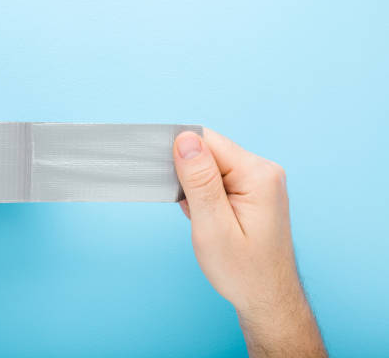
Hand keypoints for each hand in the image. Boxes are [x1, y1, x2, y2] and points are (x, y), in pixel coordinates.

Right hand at [173, 129, 326, 356]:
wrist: (267, 298)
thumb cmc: (243, 271)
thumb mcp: (212, 227)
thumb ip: (198, 180)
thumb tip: (184, 140)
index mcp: (257, 174)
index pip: (208, 141)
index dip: (181, 156)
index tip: (171, 182)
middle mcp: (264, 170)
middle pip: (210, 152)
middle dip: (190, 177)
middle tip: (193, 211)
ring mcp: (261, 180)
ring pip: (212, 166)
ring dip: (197, 189)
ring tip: (205, 220)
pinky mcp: (254, 190)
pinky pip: (219, 179)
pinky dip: (206, 196)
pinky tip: (211, 220)